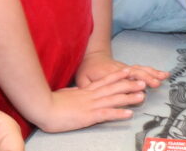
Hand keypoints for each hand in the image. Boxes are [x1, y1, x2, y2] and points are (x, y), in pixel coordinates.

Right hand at [32, 69, 148, 132]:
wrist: (42, 107)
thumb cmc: (50, 103)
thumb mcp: (64, 95)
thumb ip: (72, 93)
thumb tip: (74, 92)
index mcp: (85, 91)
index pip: (104, 81)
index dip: (118, 75)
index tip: (129, 70)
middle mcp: (91, 96)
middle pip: (114, 88)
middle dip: (130, 84)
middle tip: (143, 81)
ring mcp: (91, 105)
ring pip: (114, 99)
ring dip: (129, 97)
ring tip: (142, 95)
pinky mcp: (88, 116)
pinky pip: (106, 114)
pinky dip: (119, 113)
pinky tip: (129, 113)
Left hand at [75, 51, 168, 88]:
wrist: (93, 55)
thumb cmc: (87, 69)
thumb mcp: (82, 78)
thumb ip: (85, 87)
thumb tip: (87, 95)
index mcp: (107, 74)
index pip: (121, 80)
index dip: (130, 85)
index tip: (140, 91)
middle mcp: (119, 70)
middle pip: (134, 73)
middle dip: (145, 78)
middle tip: (155, 84)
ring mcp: (125, 68)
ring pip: (140, 69)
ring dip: (152, 73)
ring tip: (163, 77)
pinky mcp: (129, 68)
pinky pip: (142, 69)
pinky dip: (153, 71)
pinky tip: (162, 74)